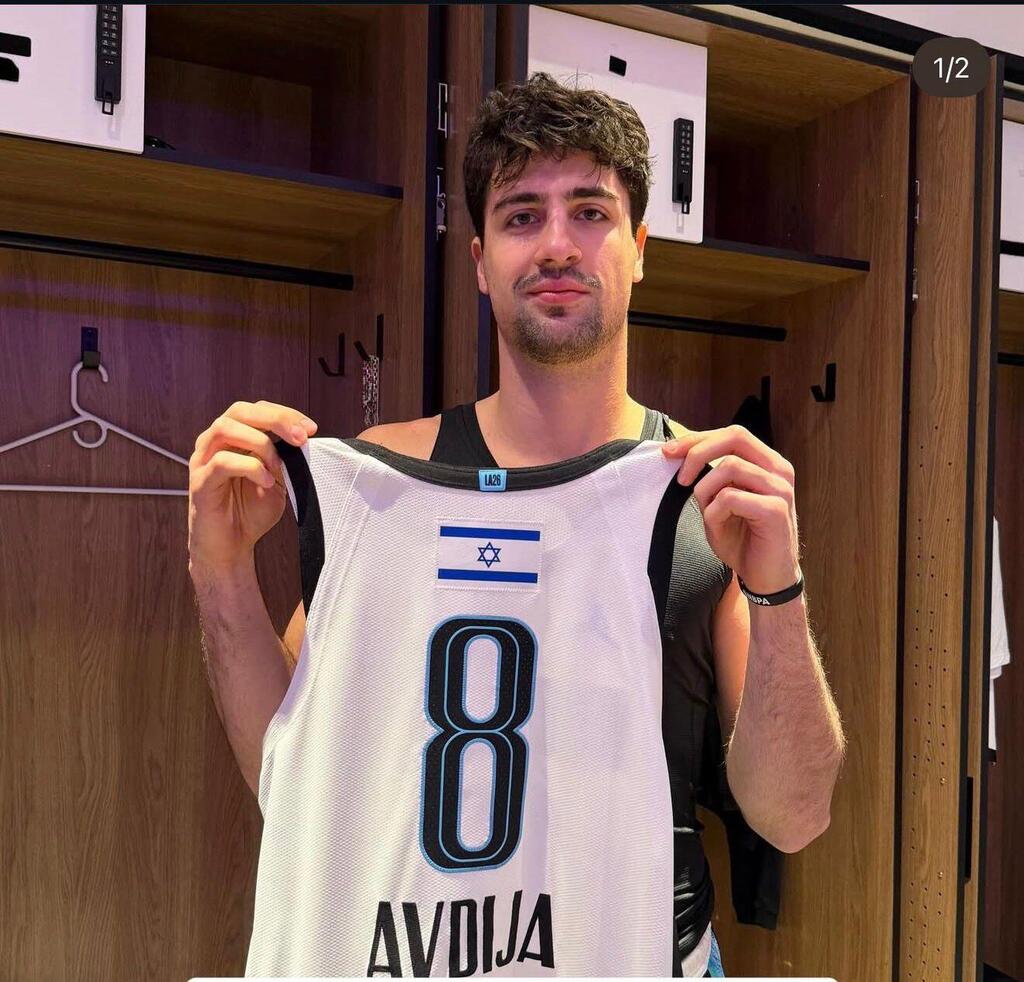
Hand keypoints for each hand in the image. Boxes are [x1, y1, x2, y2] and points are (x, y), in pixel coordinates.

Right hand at [188, 400, 316, 575]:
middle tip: (300, 438)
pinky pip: (221, 461)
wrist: (230, 548)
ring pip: (225, 428)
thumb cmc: (249, 512)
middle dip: (275, 419)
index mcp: (233, 438)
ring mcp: (202, 460)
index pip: (257, 410)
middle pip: (240, 411)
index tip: (311, 429)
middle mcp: (214, 443)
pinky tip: (266, 481)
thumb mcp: (277, 480)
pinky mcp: (199, 482)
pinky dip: (250, 467)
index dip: (285, 414)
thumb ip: (285, 460)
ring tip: (278, 466)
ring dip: (259, 443)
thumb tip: (304, 441)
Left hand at [662, 424, 800, 595]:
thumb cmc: (743, 541)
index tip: (669, 451)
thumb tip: (679, 453)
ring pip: (729, 467)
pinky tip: (718, 527)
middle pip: (735, 436)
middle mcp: (779, 470)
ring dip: (706, 490)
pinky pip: (731, 497)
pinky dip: (714, 512)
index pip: (732, 434)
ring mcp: (780, 489)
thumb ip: (710, 478)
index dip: (698, 438)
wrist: (766, 579)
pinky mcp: (776, 510)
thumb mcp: (719, 503)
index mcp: (768, 464)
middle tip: (679, 477)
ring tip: (708, 514)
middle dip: (698, 451)